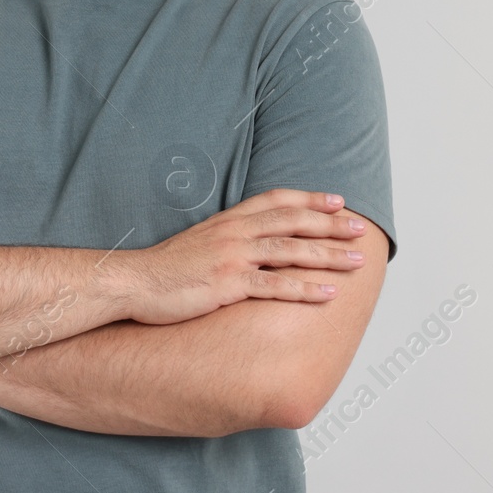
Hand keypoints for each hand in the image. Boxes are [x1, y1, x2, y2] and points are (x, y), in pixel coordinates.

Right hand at [115, 189, 368, 324]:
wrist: (132, 282)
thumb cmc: (163, 269)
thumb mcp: (196, 243)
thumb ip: (224, 238)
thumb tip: (249, 244)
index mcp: (227, 221)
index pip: (276, 200)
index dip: (309, 199)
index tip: (337, 201)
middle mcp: (233, 233)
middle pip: (292, 221)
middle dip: (330, 224)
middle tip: (360, 228)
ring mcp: (232, 257)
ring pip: (291, 251)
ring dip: (328, 255)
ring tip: (357, 261)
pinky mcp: (228, 284)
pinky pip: (276, 286)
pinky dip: (306, 288)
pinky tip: (329, 293)